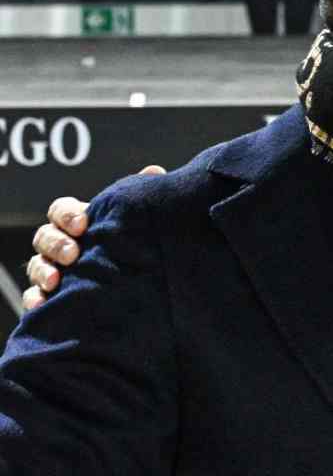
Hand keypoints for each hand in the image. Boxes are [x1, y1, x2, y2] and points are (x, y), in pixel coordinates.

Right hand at [21, 165, 166, 310]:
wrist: (141, 287)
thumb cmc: (134, 246)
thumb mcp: (138, 223)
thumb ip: (139, 200)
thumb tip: (155, 171)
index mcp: (79, 222)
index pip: (60, 210)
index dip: (66, 215)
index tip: (82, 224)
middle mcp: (61, 244)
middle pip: (44, 236)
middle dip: (55, 244)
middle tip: (73, 254)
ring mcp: (54, 270)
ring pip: (36, 265)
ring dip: (43, 271)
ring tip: (56, 281)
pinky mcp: (53, 297)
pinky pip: (34, 297)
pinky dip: (35, 299)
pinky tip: (43, 304)